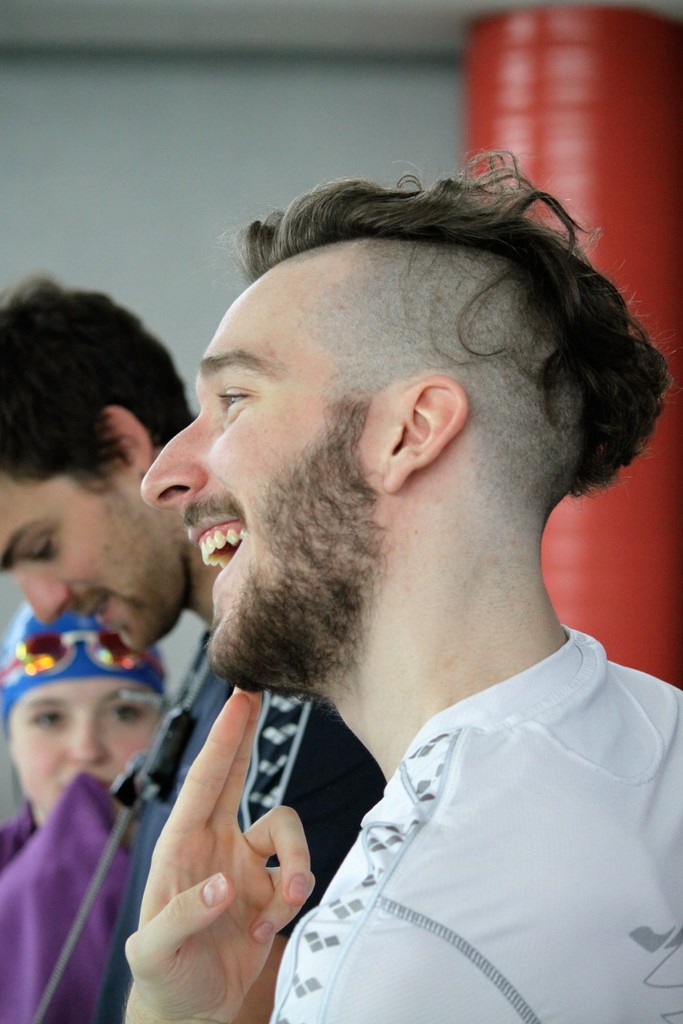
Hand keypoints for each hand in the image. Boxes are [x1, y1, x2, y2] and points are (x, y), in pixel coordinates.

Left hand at [125, 690, 312, 1022]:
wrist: (194, 1012)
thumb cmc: (164, 978)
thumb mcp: (154, 954)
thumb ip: (182, 916)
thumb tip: (224, 882)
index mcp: (180, 848)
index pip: (202, 783)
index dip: (222, 740)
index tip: (238, 700)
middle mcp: (215, 845)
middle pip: (236, 777)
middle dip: (245, 737)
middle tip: (255, 696)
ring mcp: (246, 865)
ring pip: (287, 832)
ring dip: (295, 865)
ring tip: (282, 906)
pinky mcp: (270, 890)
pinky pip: (298, 875)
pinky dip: (291, 903)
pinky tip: (265, 933)